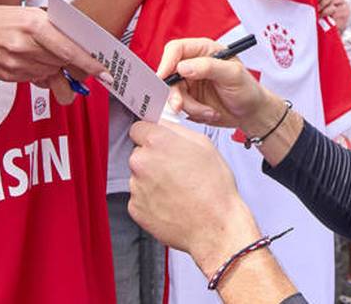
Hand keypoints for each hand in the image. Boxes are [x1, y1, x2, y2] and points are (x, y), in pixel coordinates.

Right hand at [0, 5, 111, 102]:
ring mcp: (15, 62)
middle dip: (71, 66)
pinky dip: (36, 73)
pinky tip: (26, 61)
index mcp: (34, 24)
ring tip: (38, 54)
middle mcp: (25, 44)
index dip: (89, 63)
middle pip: (61, 63)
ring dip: (51, 68)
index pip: (69, 49)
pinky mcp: (8, 75)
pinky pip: (33, 79)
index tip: (105, 72)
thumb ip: (52, 30)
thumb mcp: (27, 15)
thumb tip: (78, 47)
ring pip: (49, 73)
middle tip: (75, 64)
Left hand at [127, 120, 259, 271]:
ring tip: (177, 190)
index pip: (139, 129)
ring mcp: (136, 187)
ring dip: (152, 180)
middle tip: (175, 170)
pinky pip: (140, 198)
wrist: (215, 226)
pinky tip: (171, 203)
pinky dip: (152, 200)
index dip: (151, 136)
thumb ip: (177, 130)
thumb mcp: (204, 145)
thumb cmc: (214, 188)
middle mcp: (141, 162)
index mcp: (157, 142)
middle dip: (153, 159)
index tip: (159, 143)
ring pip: (139, 176)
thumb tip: (164, 125)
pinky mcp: (135, 209)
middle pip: (139, 153)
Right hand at [157, 37, 273, 128]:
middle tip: (180, 105)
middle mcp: (193, 65)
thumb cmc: (248, 89)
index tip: (163, 78)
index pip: (176, 49)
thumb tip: (183, 66)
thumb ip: (208, 67)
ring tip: (209, 111)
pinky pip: (180, 107)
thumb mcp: (232, 74)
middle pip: (169, 74)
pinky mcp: (189, 100)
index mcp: (204, 50)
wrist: (252, 114)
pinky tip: (209, 113)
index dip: (166, 62)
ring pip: (173, 94)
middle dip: (175, 93)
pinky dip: (193, 113)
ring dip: (189, 106)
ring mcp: (190, 83)